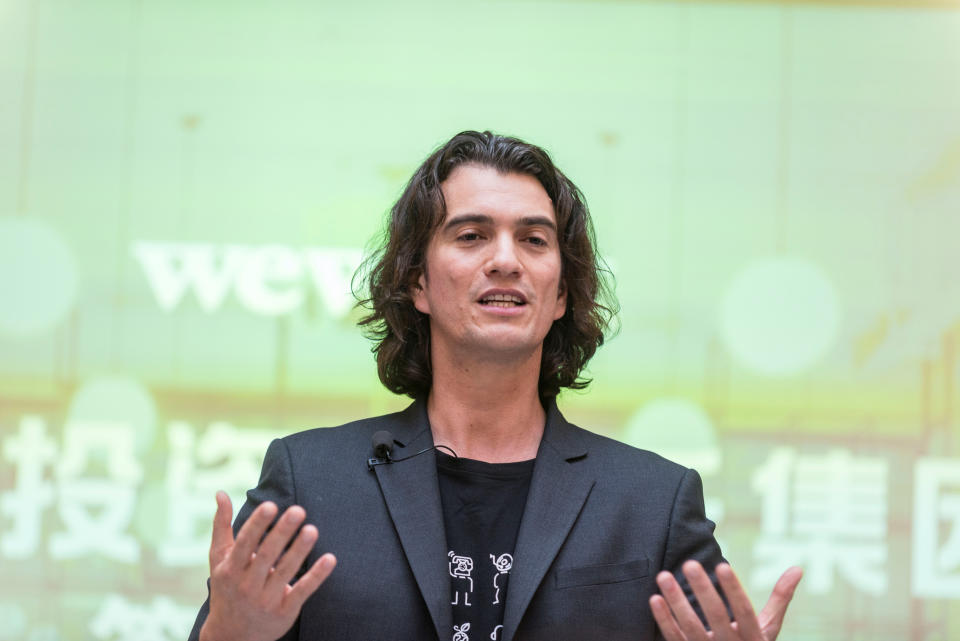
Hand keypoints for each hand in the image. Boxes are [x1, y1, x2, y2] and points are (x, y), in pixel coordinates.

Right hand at [199, 491, 336, 640]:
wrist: (231, 636)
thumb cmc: (227, 587)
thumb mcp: (219, 559)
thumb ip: (222, 525)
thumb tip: (221, 493)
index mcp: (230, 568)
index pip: (245, 543)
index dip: (257, 525)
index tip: (271, 505)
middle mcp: (247, 585)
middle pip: (266, 556)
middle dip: (282, 533)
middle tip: (298, 510)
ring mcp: (266, 600)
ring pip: (285, 572)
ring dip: (300, 551)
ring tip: (312, 529)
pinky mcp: (284, 612)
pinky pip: (302, 592)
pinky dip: (316, 576)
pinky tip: (330, 559)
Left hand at [649, 560, 801, 640]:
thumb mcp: (769, 628)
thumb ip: (780, 598)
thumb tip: (797, 568)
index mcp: (753, 637)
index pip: (744, 610)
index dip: (734, 589)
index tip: (721, 565)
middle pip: (715, 616)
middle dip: (702, 590)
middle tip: (689, 563)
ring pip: (690, 628)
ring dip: (676, 601)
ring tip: (663, 576)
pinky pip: (674, 639)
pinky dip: (664, 620)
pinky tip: (655, 599)